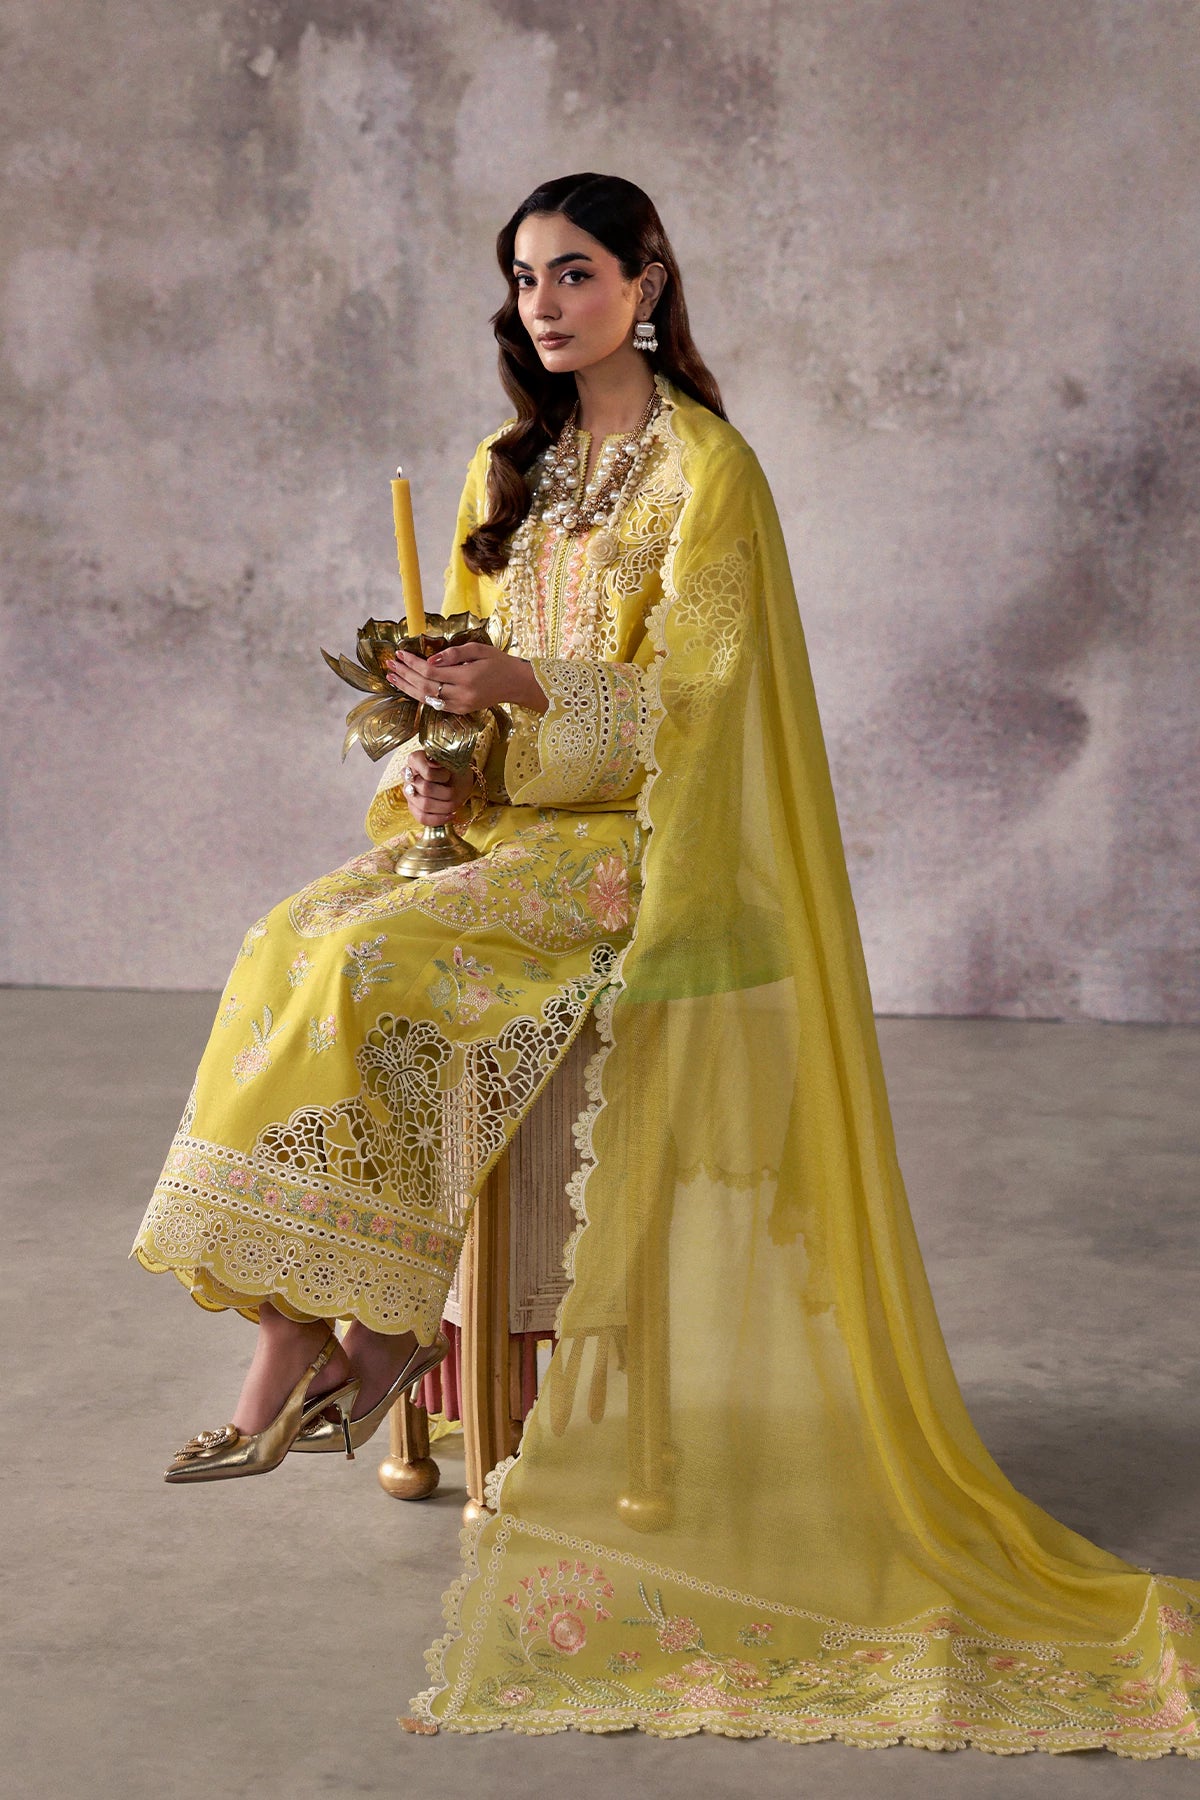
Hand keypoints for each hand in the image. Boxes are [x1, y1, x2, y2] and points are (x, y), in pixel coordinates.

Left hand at [382, 641, 547, 713]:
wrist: (516, 684)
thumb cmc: (498, 662)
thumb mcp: (478, 649)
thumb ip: (453, 654)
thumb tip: (430, 660)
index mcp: (467, 678)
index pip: (431, 672)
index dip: (412, 664)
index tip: (400, 653)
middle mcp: (461, 695)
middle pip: (424, 687)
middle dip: (404, 675)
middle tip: (390, 664)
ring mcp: (460, 706)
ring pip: (426, 699)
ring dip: (407, 687)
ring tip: (391, 677)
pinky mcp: (460, 711)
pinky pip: (435, 704)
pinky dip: (419, 695)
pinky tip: (408, 687)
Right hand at [400, 750, 472, 826]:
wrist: (458, 780)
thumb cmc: (455, 770)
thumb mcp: (454, 762)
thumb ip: (444, 762)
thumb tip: (434, 764)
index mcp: (416, 760)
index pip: (424, 770)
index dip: (439, 775)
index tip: (448, 774)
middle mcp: (408, 775)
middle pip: (425, 789)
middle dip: (446, 792)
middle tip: (454, 791)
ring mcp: (409, 792)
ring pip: (424, 804)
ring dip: (445, 806)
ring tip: (454, 803)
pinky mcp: (413, 807)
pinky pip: (422, 818)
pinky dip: (439, 818)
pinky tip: (450, 815)